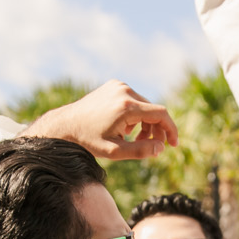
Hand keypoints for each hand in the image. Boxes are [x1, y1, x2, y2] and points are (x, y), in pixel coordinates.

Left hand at [24, 80, 178, 159]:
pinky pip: (134, 101)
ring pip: (145, 106)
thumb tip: (160, 148)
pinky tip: (124, 128)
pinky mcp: (114, 86)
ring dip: (145, 123)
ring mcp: (119, 86)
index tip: (173, 144)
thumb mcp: (114, 152)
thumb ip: (140, 151)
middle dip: (155, 130)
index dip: (170, 130)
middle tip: (150, 146)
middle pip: (153, 110)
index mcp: (126, 106)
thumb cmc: (88, 141)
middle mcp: (124, 91)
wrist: (65, 125)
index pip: (160, 114)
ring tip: (133, 139)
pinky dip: (135, 115)